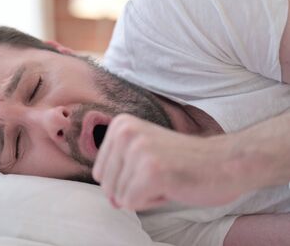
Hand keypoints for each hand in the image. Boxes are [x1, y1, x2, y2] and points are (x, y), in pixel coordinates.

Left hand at [92, 114, 252, 210]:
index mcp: (121, 125)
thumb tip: (111, 199)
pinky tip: (172, 185)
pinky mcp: (151, 170)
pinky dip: (153, 201)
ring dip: (146, 194)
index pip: (100, 172)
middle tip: (162, 173)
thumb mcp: (144, 156)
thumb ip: (120, 173)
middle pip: (107, 185)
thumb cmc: (185, 162)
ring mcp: (138, 150)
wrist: (226, 162)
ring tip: (168, 177)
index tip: (152, 166)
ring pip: (119, 196)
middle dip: (134, 189)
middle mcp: (125, 132)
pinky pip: (132, 203)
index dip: (126, 179)